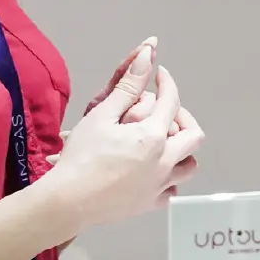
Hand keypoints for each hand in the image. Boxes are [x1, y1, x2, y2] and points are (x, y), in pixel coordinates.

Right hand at [41, 45, 205, 235]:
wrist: (66, 201)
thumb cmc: (80, 156)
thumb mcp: (102, 114)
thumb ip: (129, 85)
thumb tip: (148, 55)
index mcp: (153, 137)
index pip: (171, 101)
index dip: (166, 82)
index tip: (159, 75)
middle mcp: (164, 162)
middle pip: (193, 134)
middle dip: (183, 116)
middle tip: (164, 109)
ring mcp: (159, 186)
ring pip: (189, 165)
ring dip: (182, 149)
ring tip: (162, 140)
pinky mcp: (149, 204)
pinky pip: (173, 190)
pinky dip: (169, 177)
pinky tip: (153, 170)